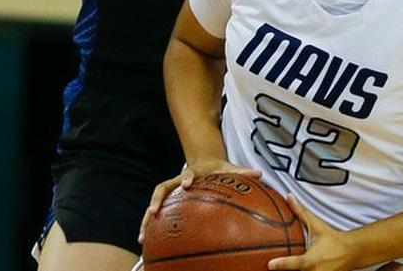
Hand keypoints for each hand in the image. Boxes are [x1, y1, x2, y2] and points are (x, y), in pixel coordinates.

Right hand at [138, 158, 262, 243]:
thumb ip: (243, 172)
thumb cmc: (218, 169)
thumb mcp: (229, 168)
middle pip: (162, 188)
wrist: (204, 161)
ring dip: (147, 218)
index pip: (187, 174)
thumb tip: (260, 173)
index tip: (186, 184)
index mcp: (193, 172)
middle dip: (157, 199)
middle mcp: (177, 181)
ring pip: (155, 202)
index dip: (186, 178)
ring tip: (142, 235)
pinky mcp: (168, 200)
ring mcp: (171, 190)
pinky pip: (157, 213)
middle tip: (153, 211)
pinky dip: (150, 226)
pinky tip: (146, 241)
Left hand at [268, 195, 356, 270]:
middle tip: (267, 267)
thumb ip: (301, 212)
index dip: (283, 264)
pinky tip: (288, 270)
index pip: (296, 263)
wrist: (351, 252)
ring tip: (272, 268)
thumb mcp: (317, 226)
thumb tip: (289, 197)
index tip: (270, 265)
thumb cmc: (332, 239)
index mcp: (312, 259)